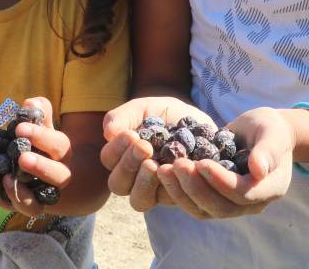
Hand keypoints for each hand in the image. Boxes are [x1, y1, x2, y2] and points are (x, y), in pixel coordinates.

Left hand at [0, 97, 71, 215]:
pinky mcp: (34, 205)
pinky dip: (20, 199)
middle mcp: (60, 173)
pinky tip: (4, 184)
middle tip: (21, 157)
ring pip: (49, 195)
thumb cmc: (36, 142)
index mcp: (61, 151)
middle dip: (41, 165)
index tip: (19, 127)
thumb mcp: (39, 125)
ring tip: (10, 176)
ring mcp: (48, 191)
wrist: (42, 172)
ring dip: (30, 188)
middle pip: (60, 173)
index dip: (41, 136)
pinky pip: (32, 208)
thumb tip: (31, 102)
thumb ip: (37, 112)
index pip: (58, 144)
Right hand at [100, 97, 212, 211]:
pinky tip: (178, 168)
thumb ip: (124, 116)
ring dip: (143, 182)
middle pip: (118, 184)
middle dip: (128, 165)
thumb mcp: (145, 108)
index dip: (116, 150)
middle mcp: (135, 176)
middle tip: (144, 147)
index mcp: (123, 154)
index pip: (109, 159)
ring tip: (154, 164)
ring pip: (139, 200)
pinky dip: (171, 185)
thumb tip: (108, 133)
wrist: (200, 121)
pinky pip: (169, 199)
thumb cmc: (167, 114)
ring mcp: (156, 189)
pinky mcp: (178, 195)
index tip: (131, 134)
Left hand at [157, 106, 293, 219]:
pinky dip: (176, 190)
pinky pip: (193, 202)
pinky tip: (162, 171)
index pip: (243, 194)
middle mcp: (250, 204)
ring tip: (163, 169)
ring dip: (181, 191)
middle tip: (177, 164)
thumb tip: (259, 170)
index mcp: (269, 189)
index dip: (221, 182)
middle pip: (220, 207)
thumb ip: (267, 150)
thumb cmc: (269, 129)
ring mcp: (231, 205)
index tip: (202, 163)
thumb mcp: (272, 133)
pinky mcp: (213, 199)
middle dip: (196, 187)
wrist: (261, 132)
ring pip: (203, 210)